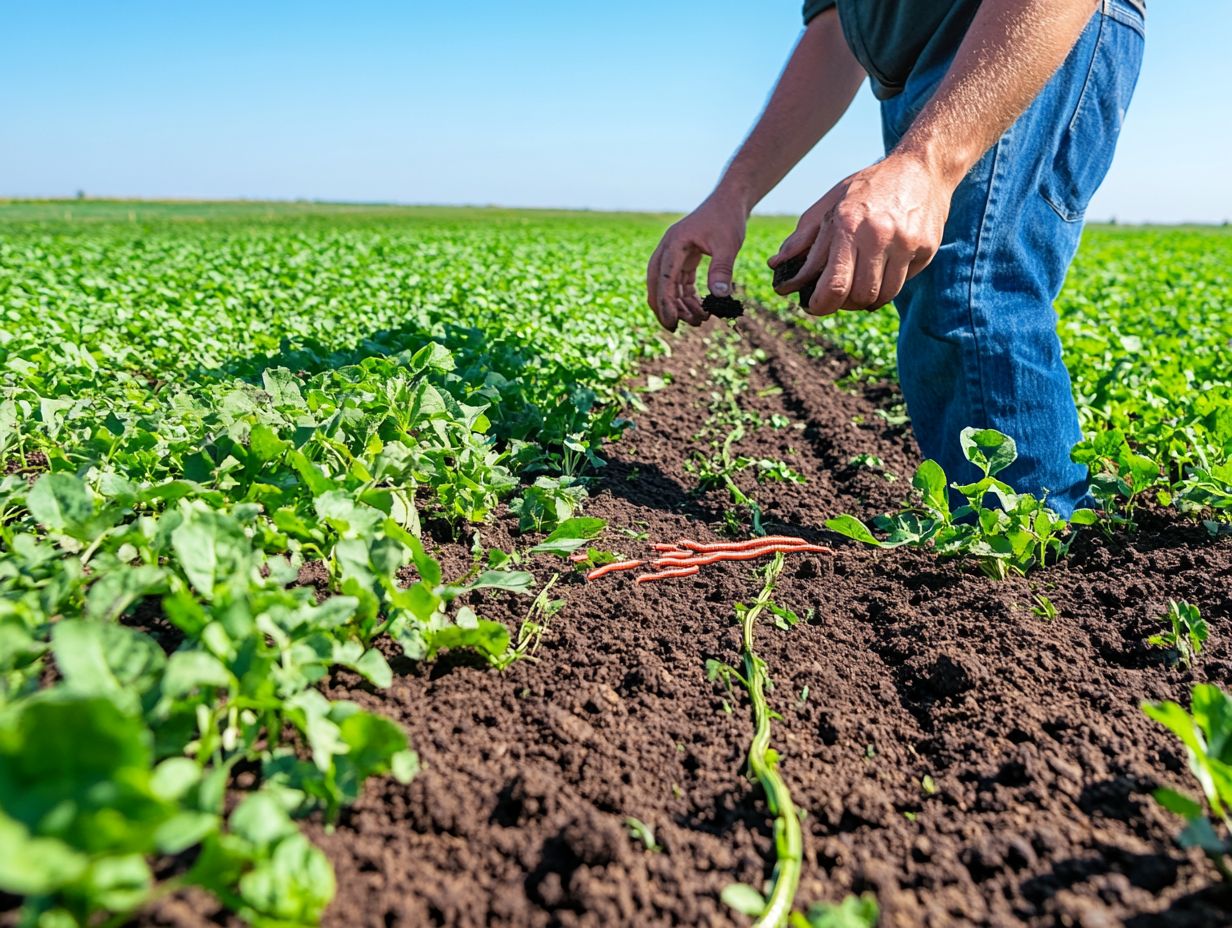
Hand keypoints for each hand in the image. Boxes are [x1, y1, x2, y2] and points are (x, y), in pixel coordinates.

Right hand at [646, 192, 747, 331]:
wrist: (731, 199)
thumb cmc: (728, 218)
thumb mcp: (728, 244)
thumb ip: (721, 270)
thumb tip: (719, 297)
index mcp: (674, 244)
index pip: (664, 278)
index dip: (666, 303)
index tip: (673, 323)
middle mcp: (669, 249)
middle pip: (656, 284)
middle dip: (664, 307)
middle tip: (675, 328)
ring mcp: (675, 254)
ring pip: (668, 285)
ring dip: (679, 305)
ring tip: (699, 321)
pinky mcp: (684, 257)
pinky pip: (680, 282)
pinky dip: (687, 297)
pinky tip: (700, 309)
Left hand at [768, 152, 950, 314]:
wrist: (921, 168)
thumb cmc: (868, 188)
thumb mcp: (830, 205)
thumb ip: (802, 238)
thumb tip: (775, 265)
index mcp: (848, 225)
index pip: (834, 286)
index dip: (821, 305)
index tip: (814, 306)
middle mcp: (878, 236)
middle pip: (859, 296)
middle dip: (844, 304)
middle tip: (838, 296)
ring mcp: (905, 244)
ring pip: (882, 296)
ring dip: (866, 299)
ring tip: (859, 284)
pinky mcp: (926, 249)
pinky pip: (902, 284)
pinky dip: (888, 286)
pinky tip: (882, 270)